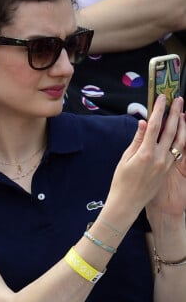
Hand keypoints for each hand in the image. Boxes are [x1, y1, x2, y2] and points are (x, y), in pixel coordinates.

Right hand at [107, 95, 185, 218]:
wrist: (128, 202)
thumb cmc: (121, 181)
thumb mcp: (125, 159)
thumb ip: (137, 140)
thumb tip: (144, 124)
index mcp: (145, 153)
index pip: (154, 126)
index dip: (159, 110)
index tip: (161, 98)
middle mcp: (159, 157)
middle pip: (171, 130)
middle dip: (175, 113)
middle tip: (178, 99)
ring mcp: (166, 164)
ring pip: (180, 140)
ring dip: (182, 125)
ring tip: (183, 112)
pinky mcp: (169, 169)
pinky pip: (178, 150)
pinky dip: (181, 138)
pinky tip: (181, 131)